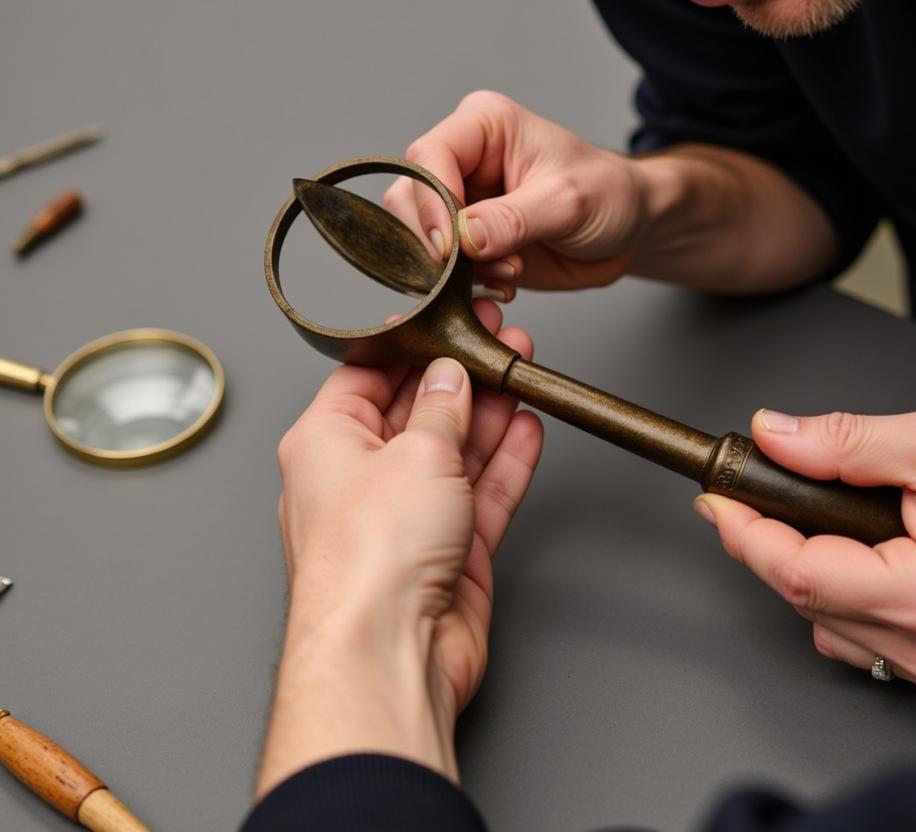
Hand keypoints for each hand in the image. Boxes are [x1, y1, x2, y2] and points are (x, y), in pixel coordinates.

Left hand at [258, 300, 542, 795]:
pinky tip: (528, 428)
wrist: (388, 652)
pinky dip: (504, 462)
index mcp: (326, 442)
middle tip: (499, 341)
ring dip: (491, 413)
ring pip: (454, 451)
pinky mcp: (445, 551)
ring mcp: (405, 516)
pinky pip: (479, 494)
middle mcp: (361, 478)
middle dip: (462, 376)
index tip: (448, 324)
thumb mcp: (416, 451)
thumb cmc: (367, 560)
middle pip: (418, 411)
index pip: (368, 375)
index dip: (413, 346)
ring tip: (522, 370)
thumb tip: (452, 377)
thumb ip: (444, 407)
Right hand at [389, 90, 648, 296]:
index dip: (432, 204)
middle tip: (483, 266)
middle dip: (440, 242)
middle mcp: (462, 160)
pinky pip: (440, 269)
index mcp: (482, 127)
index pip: (428, 156)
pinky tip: (503, 285)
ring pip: (418, 239)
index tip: (451, 247)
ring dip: (454, 270)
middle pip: (409, 198)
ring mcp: (461, 203)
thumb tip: (465, 238)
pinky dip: (464, 286)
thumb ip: (514, 219)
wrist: (629, 229)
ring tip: (507, 274)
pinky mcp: (466, 242)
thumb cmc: (608, 193)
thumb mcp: (568, 202)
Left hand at [694, 407, 915, 697]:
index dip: (744, 532)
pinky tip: (849, 556)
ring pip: (827, 623)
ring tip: (805, 520)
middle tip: (748, 493)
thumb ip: (844, 441)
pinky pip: (862, 638)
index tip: (716, 499)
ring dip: (802, 570)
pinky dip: (839, 596)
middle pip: (805, 599)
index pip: (798, 573)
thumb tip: (774, 436)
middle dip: (766, 543)